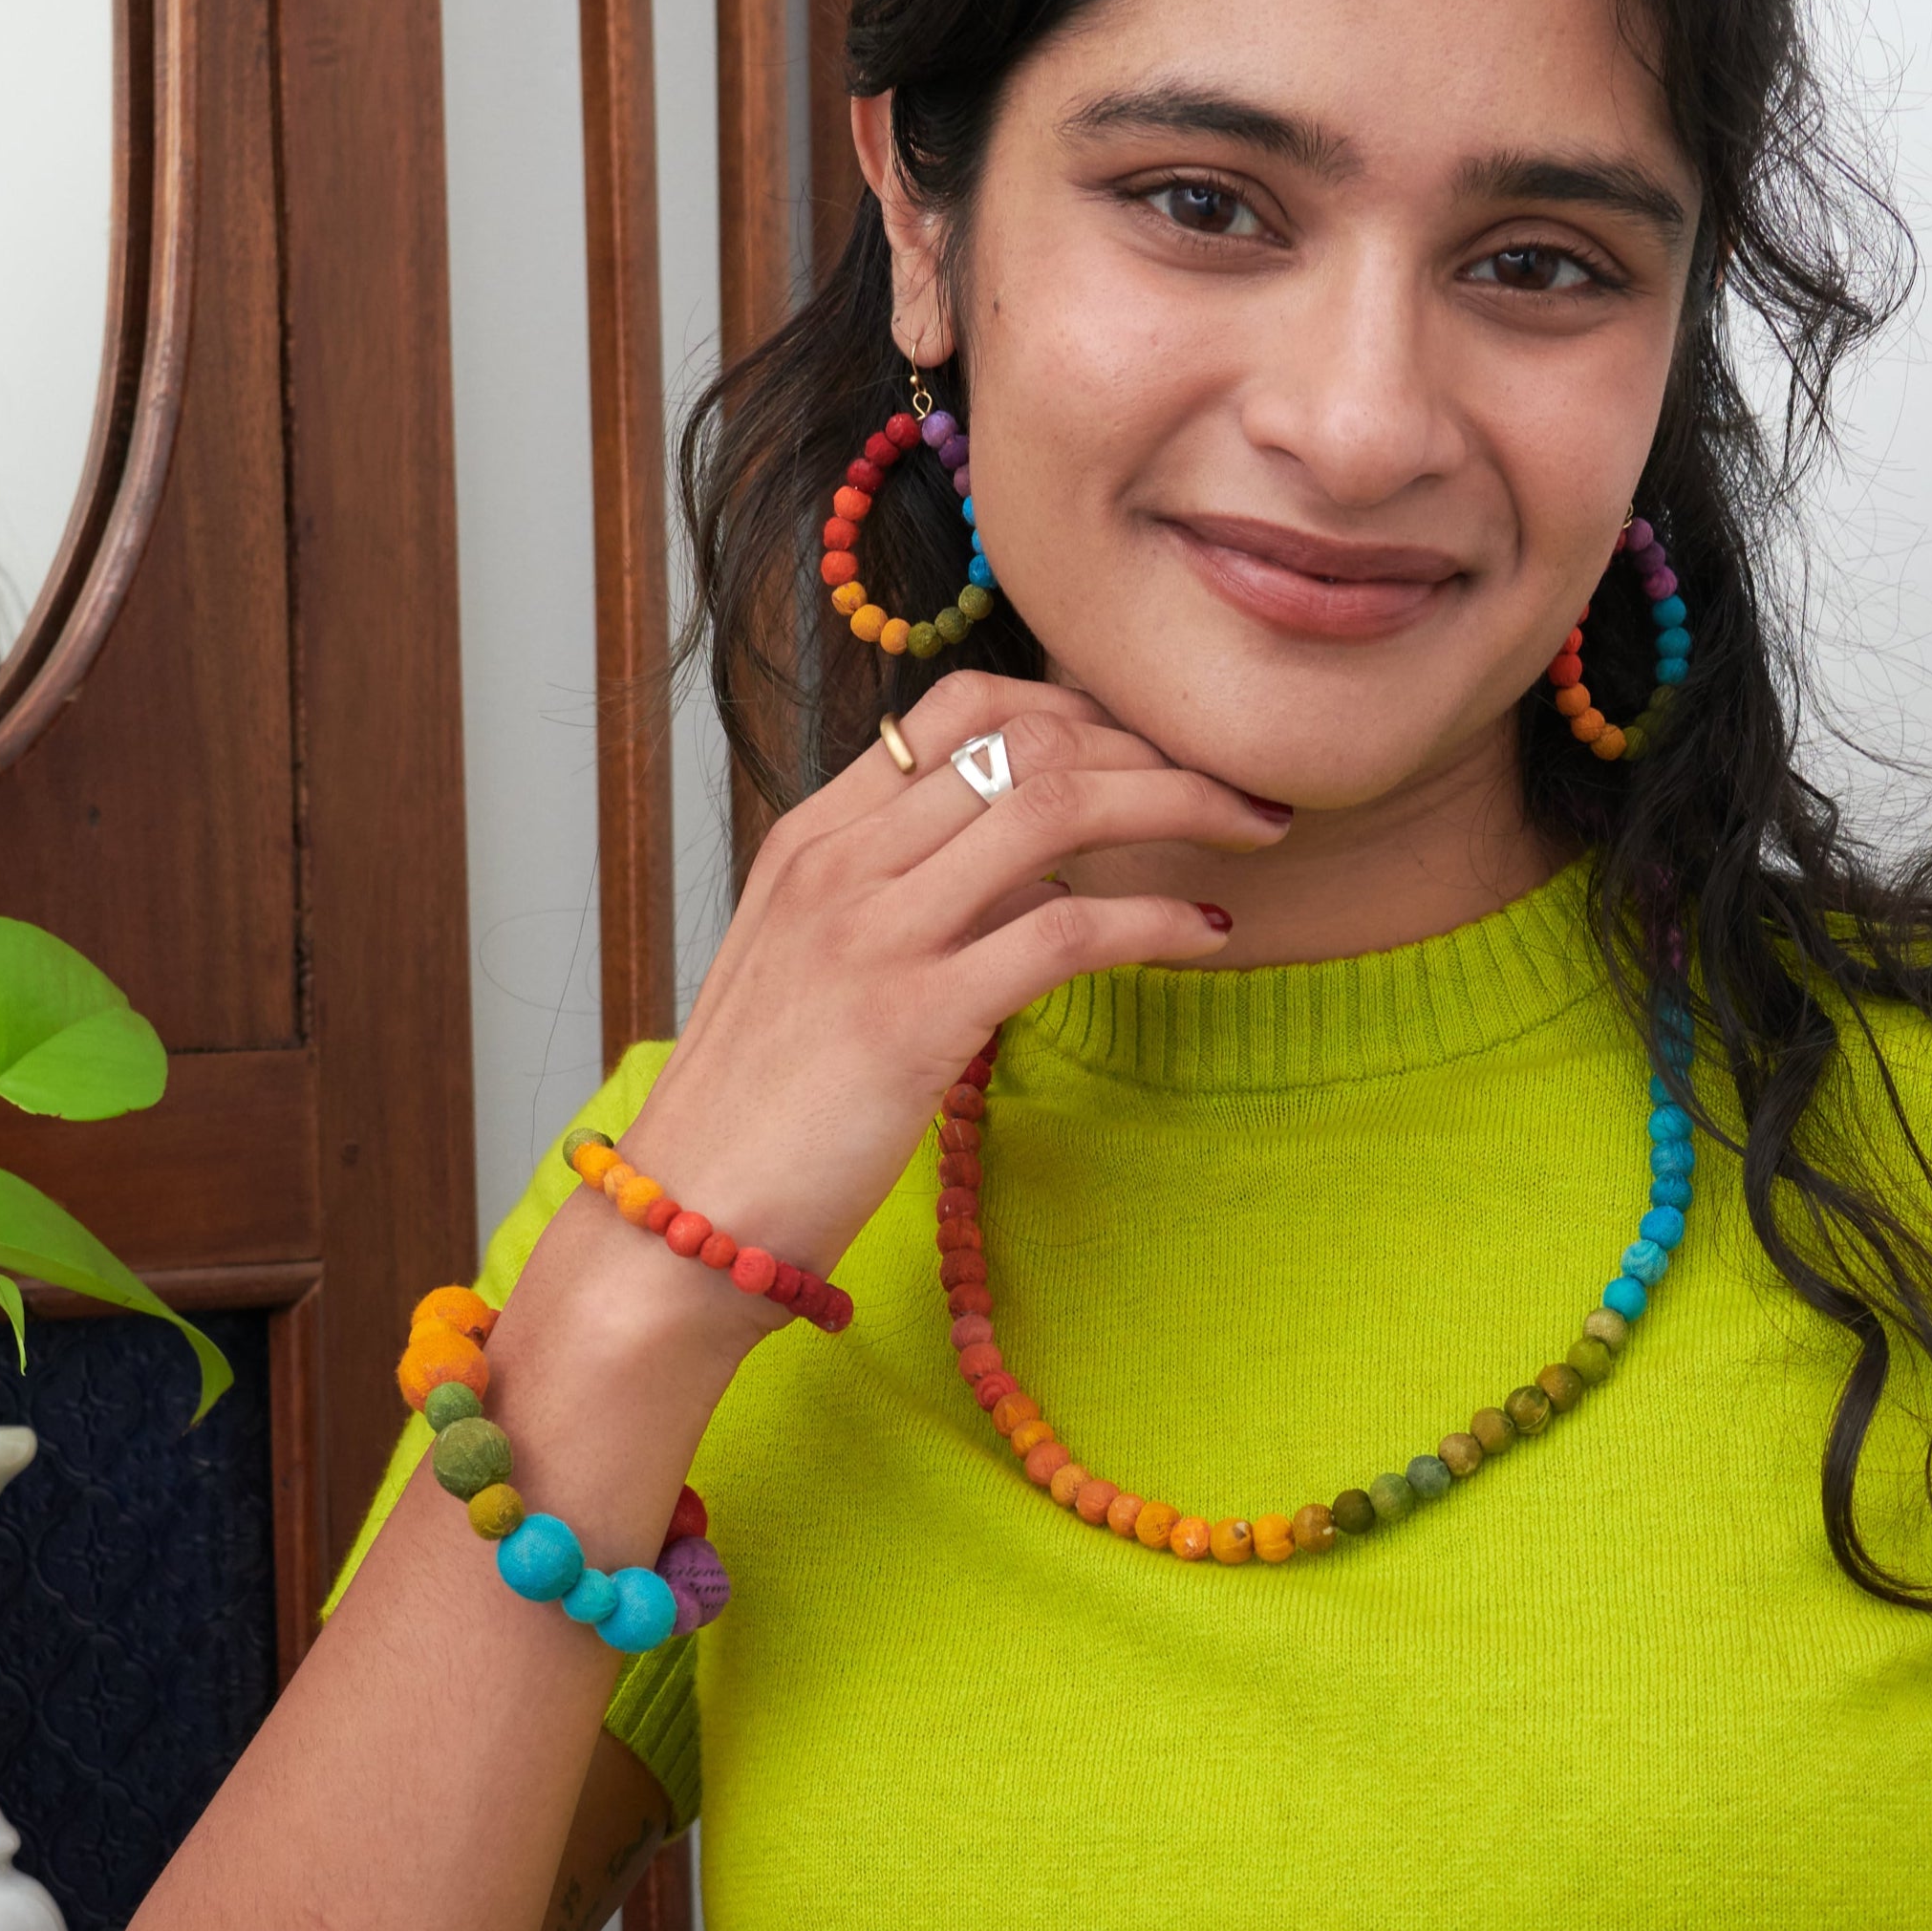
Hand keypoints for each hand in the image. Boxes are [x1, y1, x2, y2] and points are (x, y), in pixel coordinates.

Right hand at [612, 671, 1286, 1282]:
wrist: (680, 1222)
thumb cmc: (760, 1106)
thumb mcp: (812, 962)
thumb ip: (902, 896)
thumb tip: (1029, 874)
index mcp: (814, 835)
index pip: (963, 709)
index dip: (1080, 708)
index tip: (1153, 747)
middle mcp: (841, 861)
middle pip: (1031, 739)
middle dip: (1157, 747)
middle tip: (1237, 783)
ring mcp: (873, 933)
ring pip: (1059, 806)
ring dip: (1180, 803)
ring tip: (1251, 830)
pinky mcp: (912, 1018)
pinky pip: (1067, 930)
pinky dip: (1156, 920)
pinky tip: (1206, 933)